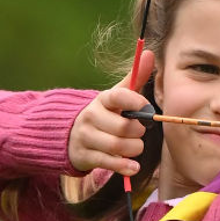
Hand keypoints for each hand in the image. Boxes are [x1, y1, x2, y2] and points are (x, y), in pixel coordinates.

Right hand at [68, 51, 154, 175]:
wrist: (69, 134)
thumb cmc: (103, 114)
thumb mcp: (116, 96)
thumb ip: (135, 78)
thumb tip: (150, 53)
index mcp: (102, 100)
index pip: (118, 97)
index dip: (135, 102)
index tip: (146, 108)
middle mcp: (91, 116)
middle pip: (123, 127)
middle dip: (138, 132)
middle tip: (140, 132)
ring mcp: (86, 137)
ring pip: (117, 146)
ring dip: (134, 149)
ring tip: (136, 147)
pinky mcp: (84, 156)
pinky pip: (108, 163)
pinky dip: (124, 167)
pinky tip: (133, 167)